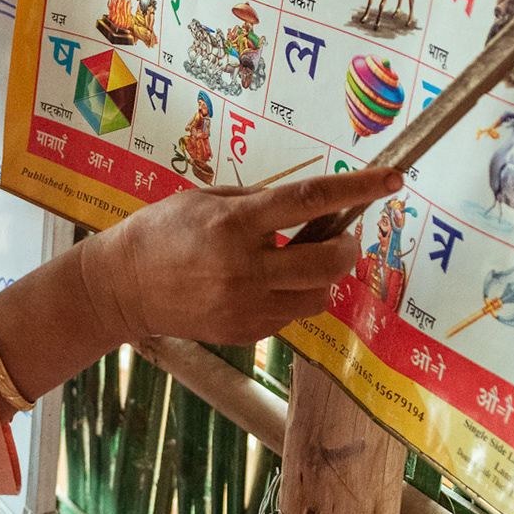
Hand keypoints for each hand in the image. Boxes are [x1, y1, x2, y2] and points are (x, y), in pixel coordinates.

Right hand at [84, 168, 400, 346]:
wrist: (122, 287)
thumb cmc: (161, 231)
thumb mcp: (206, 199)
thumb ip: (259, 203)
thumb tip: (311, 207)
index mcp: (234, 223)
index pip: (311, 201)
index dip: (357, 188)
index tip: (391, 180)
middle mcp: (244, 267)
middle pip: (329, 261)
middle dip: (347, 247)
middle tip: (339, 236)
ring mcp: (246, 305)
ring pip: (318, 295)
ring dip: (321, 275)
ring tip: (296, 261)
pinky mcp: (245, 333)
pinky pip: (292, 316)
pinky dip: (292, 297)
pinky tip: (265, 284)